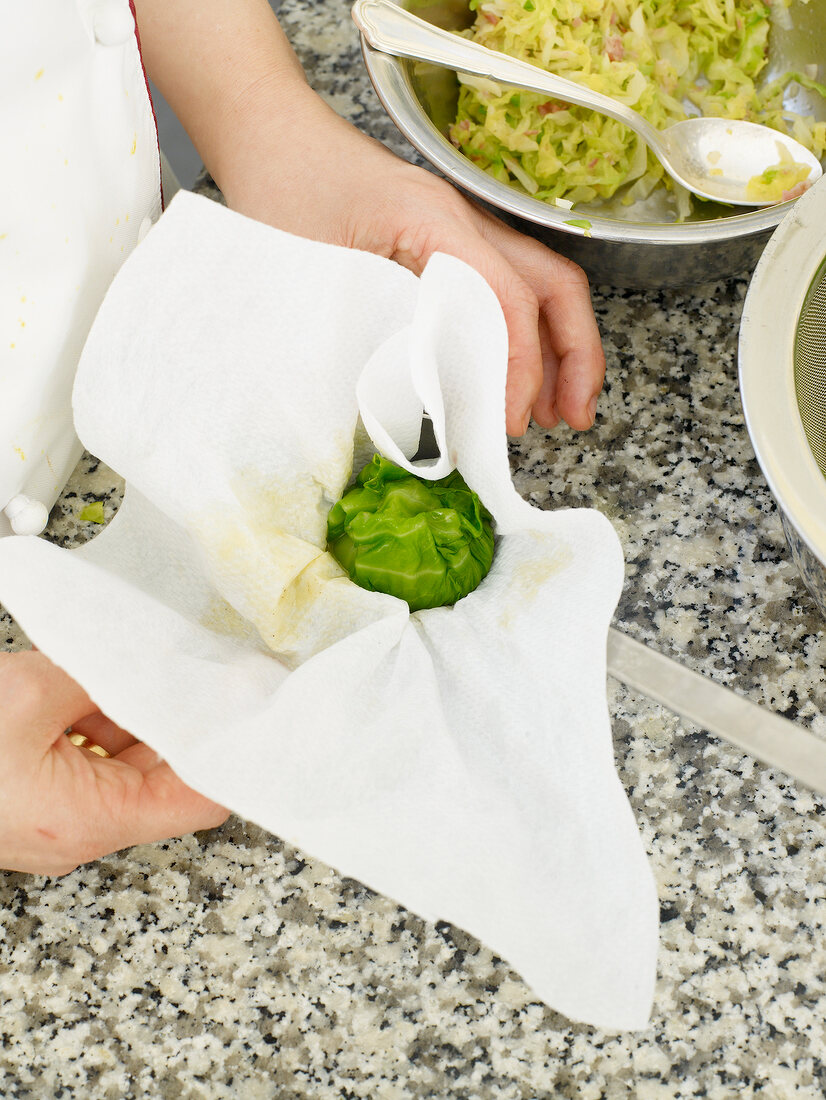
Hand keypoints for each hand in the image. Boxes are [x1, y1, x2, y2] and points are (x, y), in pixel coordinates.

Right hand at [0, 650, 227, 875]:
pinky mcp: (35, 806)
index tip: (243, 702)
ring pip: (124, 764)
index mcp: (89, 821)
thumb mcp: (30, 696)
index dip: (224, 748)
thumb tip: (151, 661)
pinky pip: (87, 765)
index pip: (198, 799)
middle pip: (163, 776)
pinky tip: (86, 685)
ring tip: (124, 668)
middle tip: (196, 668)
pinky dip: (95, 724)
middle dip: (177, 719)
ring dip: (130, 716)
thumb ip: (103, 679)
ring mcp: (55, 822)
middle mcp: (77, 833)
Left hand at [224, 99, 604, 436]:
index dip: (519, 366)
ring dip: (560, 350)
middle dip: (575, 356)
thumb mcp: (313, 273)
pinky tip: (518, 377)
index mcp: (433, 221)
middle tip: (575, 419)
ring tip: (560, 413)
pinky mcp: (449, 240)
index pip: (506, 298)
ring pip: (540, 286)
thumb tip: (408, 412)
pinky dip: (526, 335)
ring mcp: (462, 226)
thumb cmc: (281, 189)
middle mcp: (463, 219)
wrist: (270, 132)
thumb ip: (362, 335)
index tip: (509, 421)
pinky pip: (507, 287)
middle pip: (552, 284)